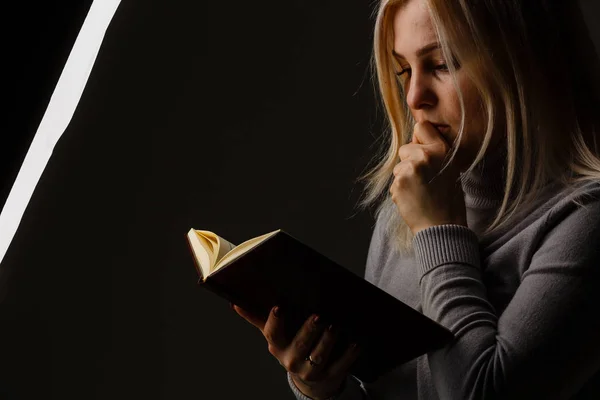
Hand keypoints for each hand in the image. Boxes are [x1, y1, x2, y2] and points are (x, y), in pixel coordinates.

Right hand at [231, 303, 360, 399]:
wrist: (311, 380)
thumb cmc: (291, 348)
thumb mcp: (276, 336)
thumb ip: (258, 319)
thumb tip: (235, 304)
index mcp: (277, 347)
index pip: (272, 334)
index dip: (275, 321)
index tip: (278, 307)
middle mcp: (291, 360)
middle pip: (299, 345)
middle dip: (308, 331)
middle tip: (318, 316)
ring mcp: (311, 370)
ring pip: (319, 356)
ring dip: (328, 341)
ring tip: (335, 326)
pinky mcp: (330, 376)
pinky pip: (340, 366)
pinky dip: (348, 355)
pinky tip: (355, 343)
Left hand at [390, 121, 467, 234]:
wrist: (442, 225)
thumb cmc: (448, 198)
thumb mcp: (450, 167)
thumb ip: (434, 151)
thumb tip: (416, 136)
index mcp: (440, 150)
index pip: (421, 127)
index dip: (420, 140)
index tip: (425, 152)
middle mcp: (424, 156)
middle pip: (405, 148)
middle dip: (410, 162)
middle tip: (426, 180)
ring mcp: (409, 170)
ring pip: (398, 167)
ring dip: (405, 177)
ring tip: (421, 191)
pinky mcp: (397, 184)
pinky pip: (395, 182)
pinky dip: (401, 190)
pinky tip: (414, 199)